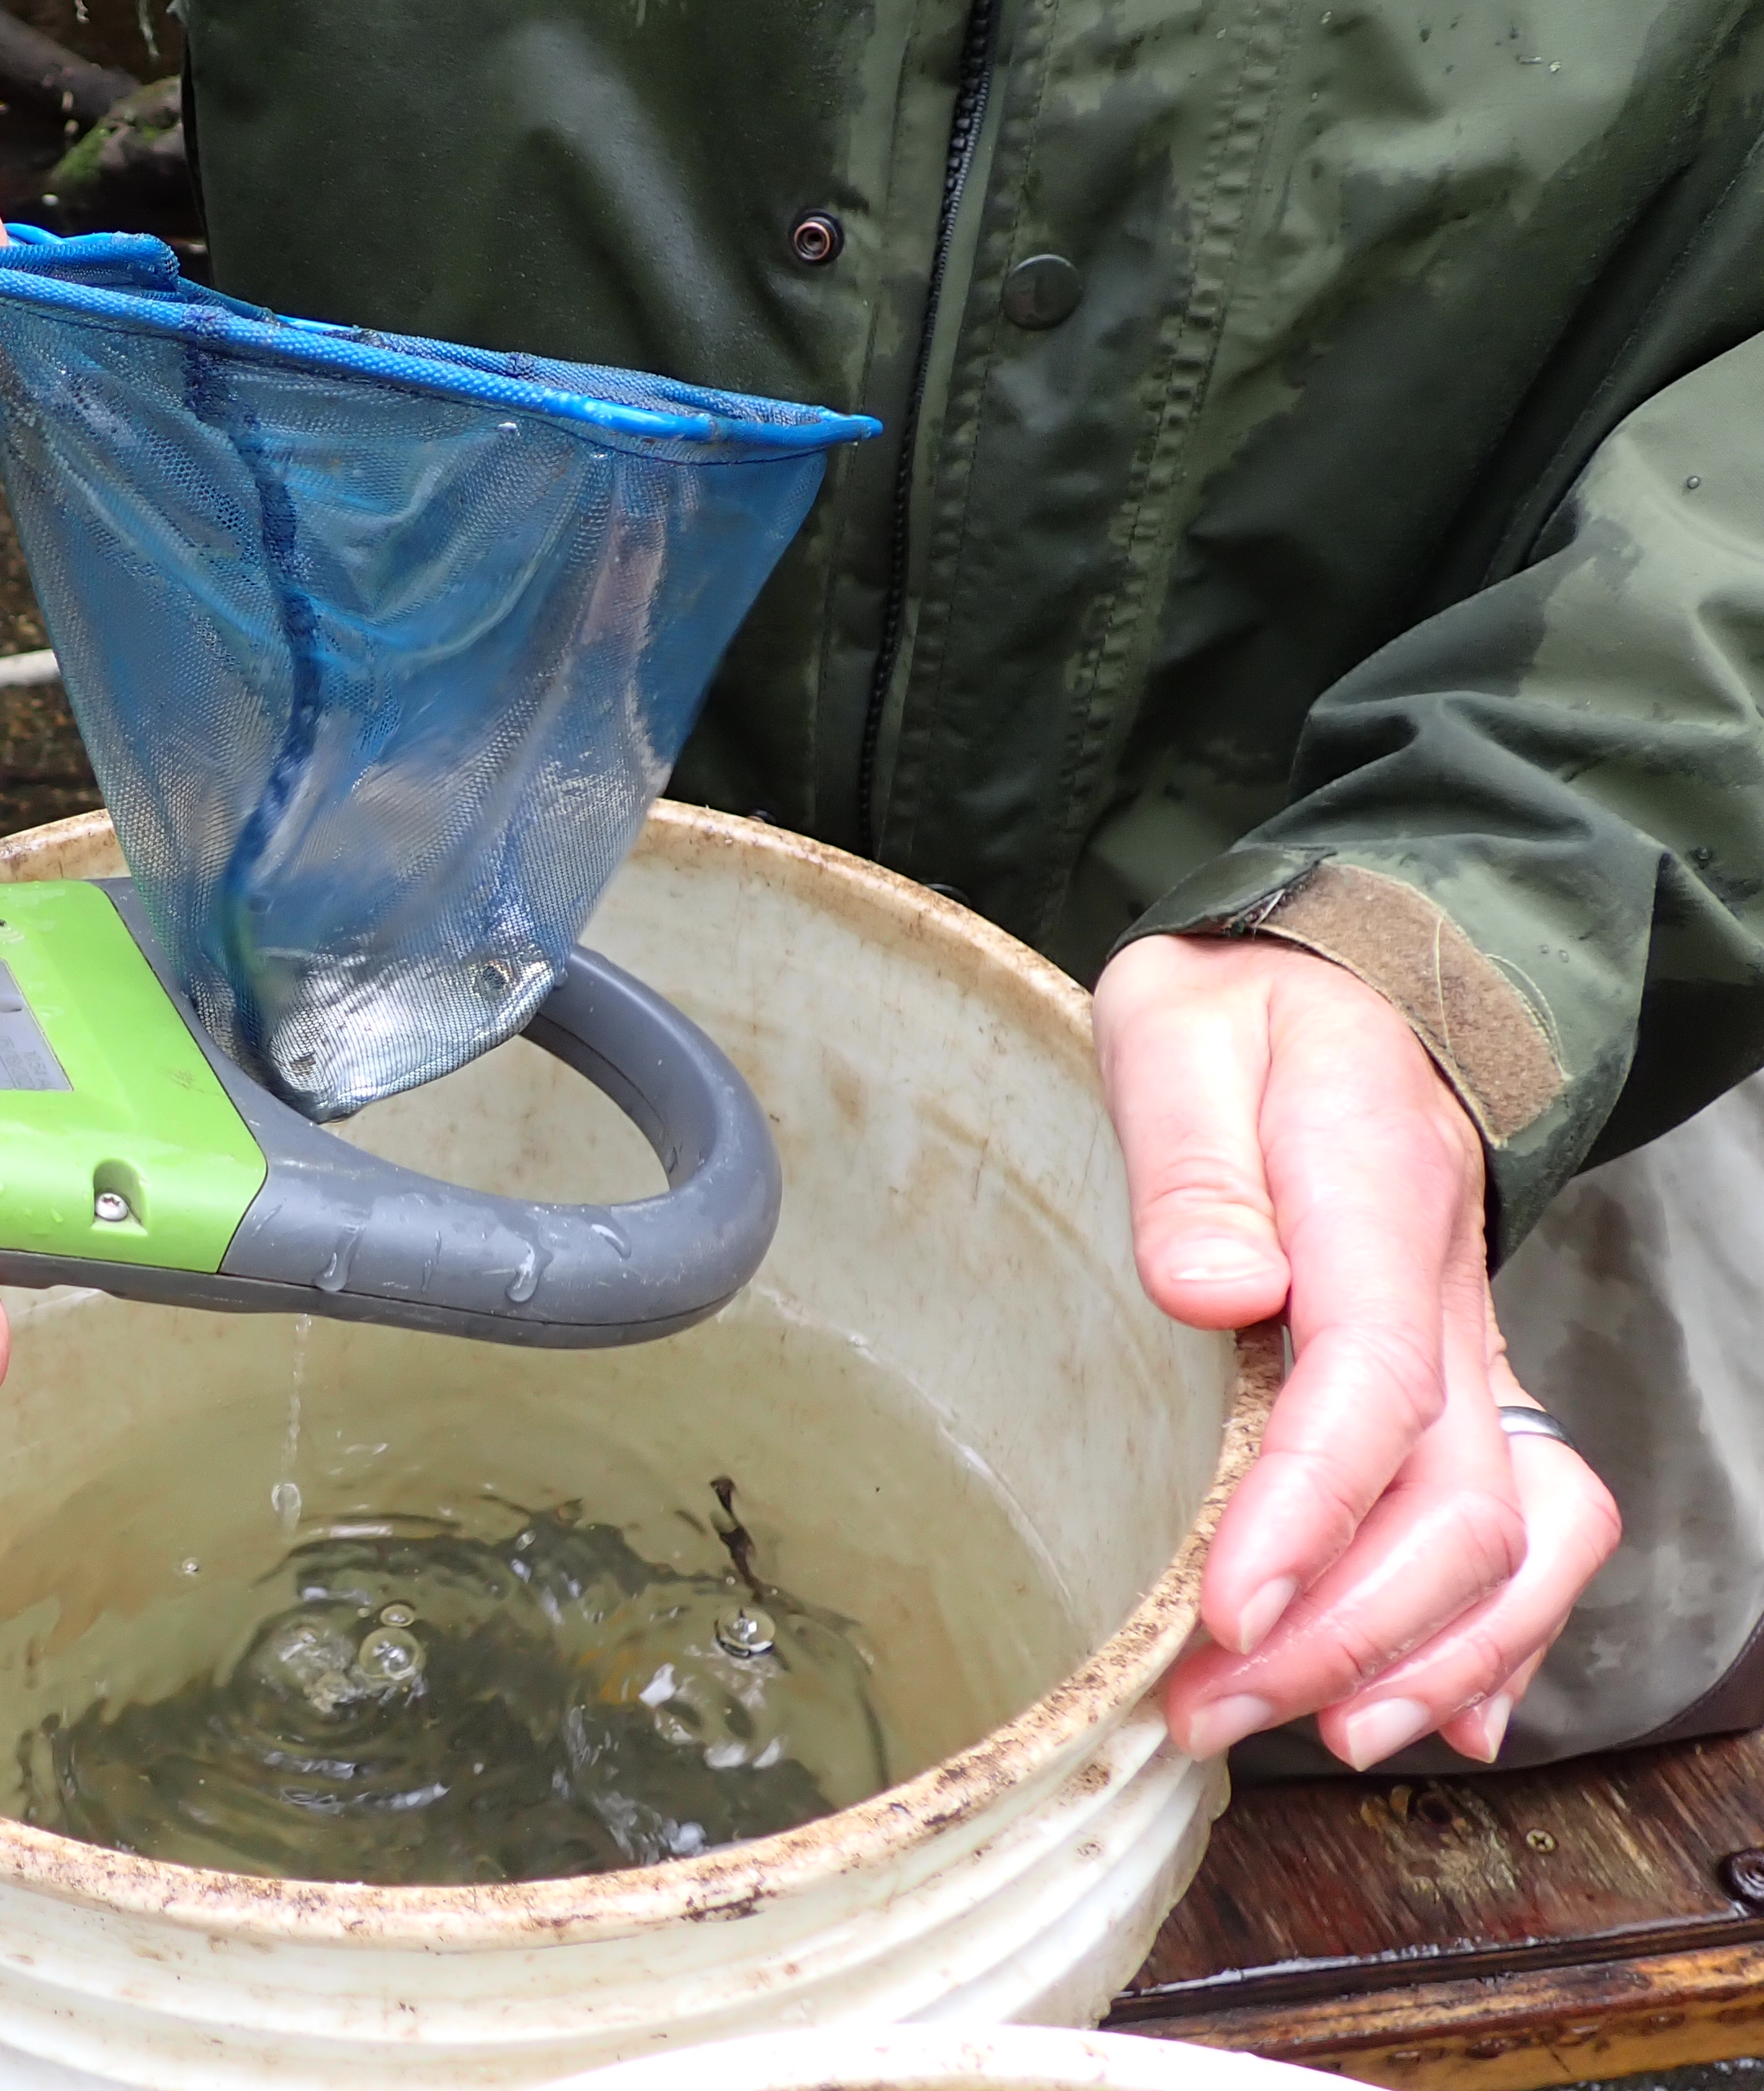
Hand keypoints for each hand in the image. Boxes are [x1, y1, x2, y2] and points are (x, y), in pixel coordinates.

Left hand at [1095, 935, 1619, 1767]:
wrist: (1343, 976)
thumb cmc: (1235, 1010)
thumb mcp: (1178, 1031)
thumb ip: (1188, 1155)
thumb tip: (1211, 1289)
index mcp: (1373, 1194)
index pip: (1371, 1380)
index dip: (1310, 1510)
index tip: (1228, 1608)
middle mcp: (1448, 1289)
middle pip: (1452, 1497)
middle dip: (1342, 1631)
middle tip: (1206, 1708)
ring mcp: (1473, 1345)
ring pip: (1517, 1534)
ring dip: (1421, 1656)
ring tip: (1308, 1734)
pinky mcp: (1465, 1382)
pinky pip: (1532, 1524)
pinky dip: (1496, 1636)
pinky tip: (1428, 1714)